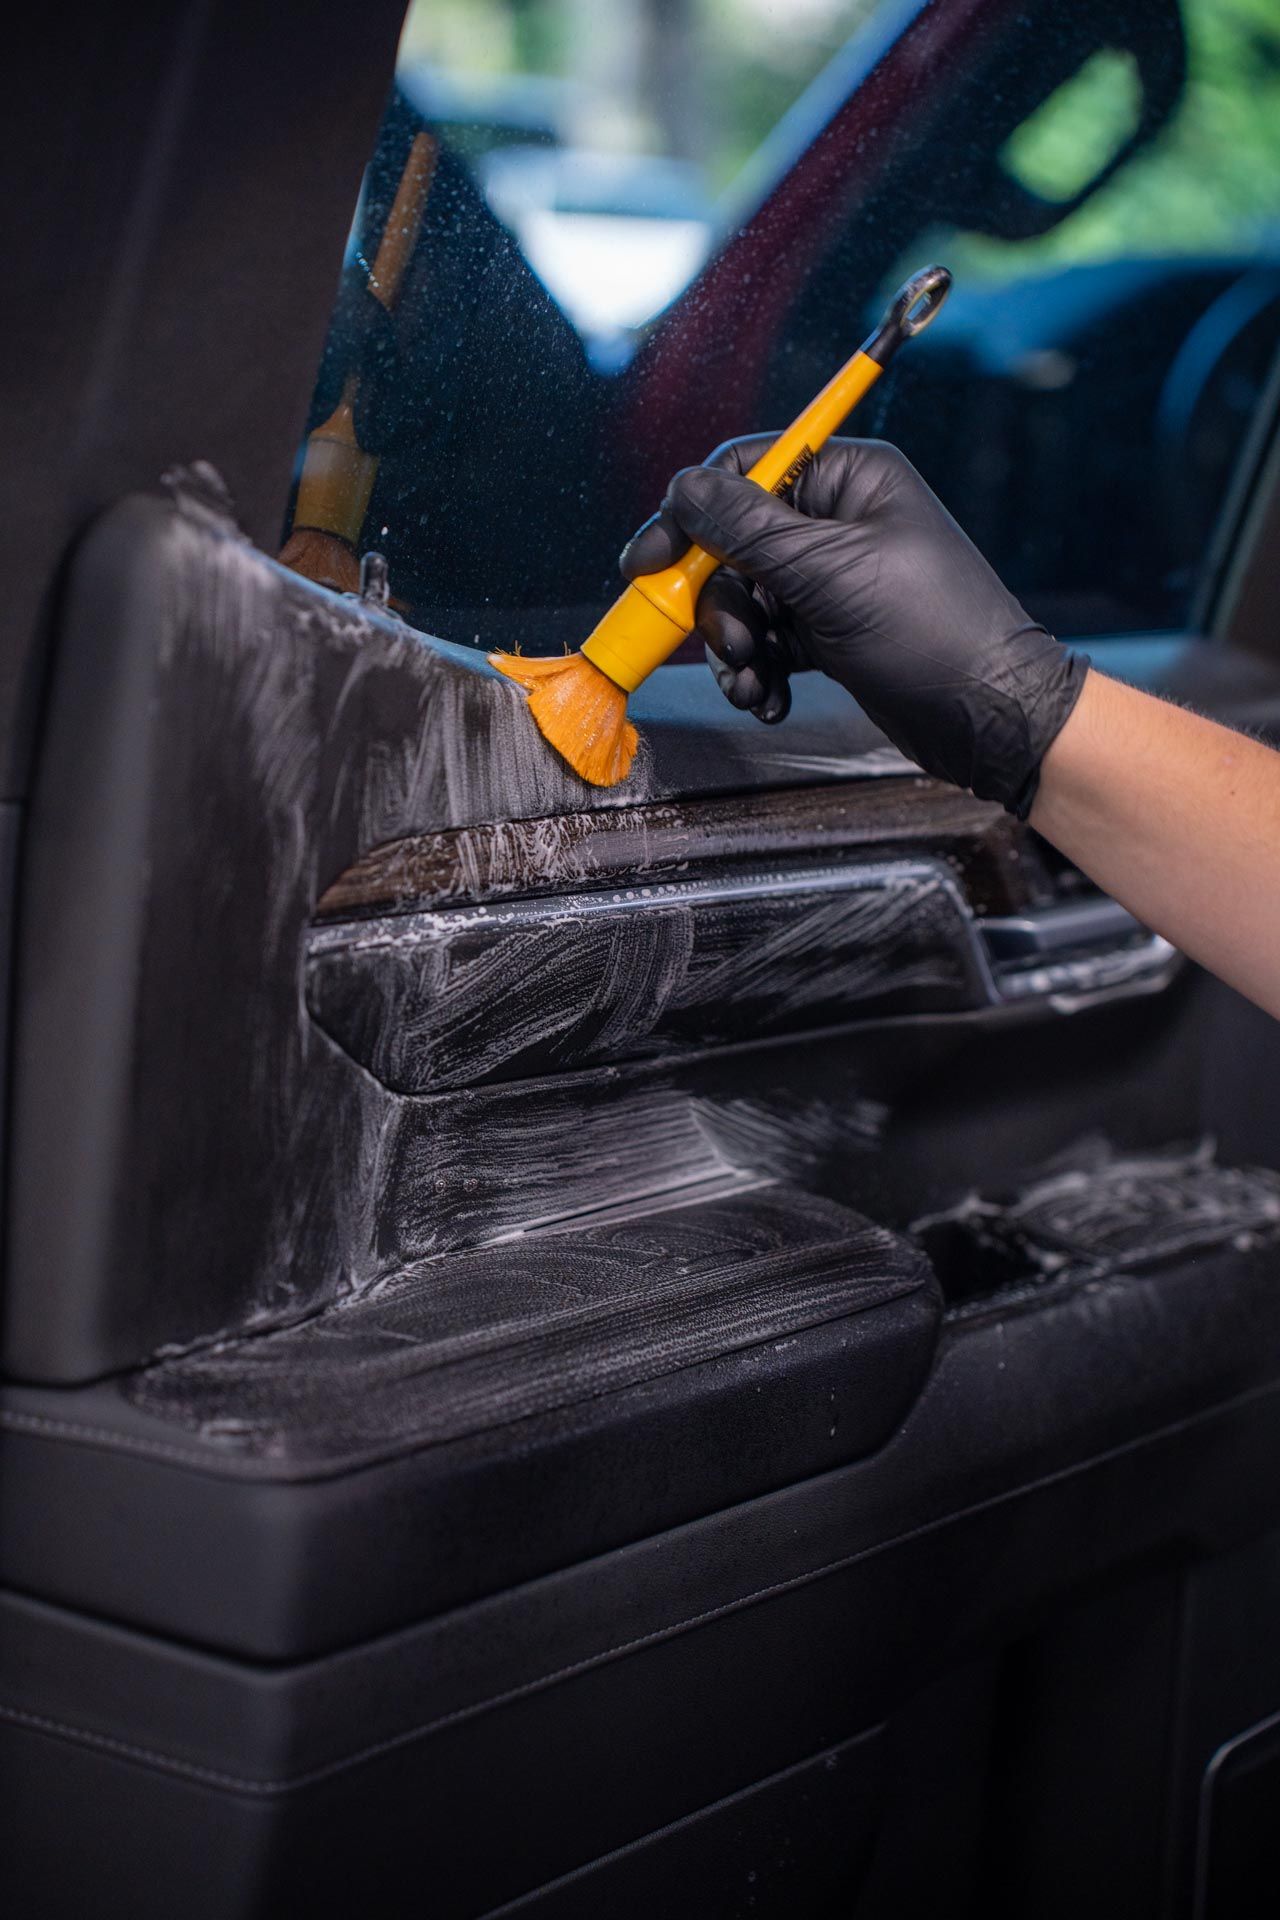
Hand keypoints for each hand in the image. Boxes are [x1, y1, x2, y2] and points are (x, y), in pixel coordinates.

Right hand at [619, 437, 1086, 817]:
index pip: (745, 469)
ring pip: (743, 600)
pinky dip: (759, 671)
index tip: (646, 563)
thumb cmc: (929, 630)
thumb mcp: (829, 573)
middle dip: (718, 604)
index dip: (689, 514)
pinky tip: (769, 698)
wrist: (987, 716)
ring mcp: (832, 579)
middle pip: (732, 544)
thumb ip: (748, 529)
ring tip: (754, 681)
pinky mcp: (830, 630)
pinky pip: (768, 640)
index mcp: (849, 477)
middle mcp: (838, 520)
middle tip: (730, 646)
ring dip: (734, 648)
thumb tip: (683, 490)